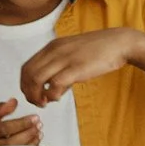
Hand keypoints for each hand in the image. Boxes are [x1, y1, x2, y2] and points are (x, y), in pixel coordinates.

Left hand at [17, 27, 143, 105]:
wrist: (119, 43)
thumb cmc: (99, 50)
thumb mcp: (73, 53)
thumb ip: (60, 67)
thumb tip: (52, 88)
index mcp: (52, 47)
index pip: (26, 67)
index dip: (25, 84)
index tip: (33, 94)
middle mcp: (54, 51)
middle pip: (27, 74)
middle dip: (28, 92)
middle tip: (37, 102)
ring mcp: (64, 59)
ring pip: (36, 79)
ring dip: (37, 95)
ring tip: (46, 102)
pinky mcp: (76, 68)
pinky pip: (54, 84)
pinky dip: (51, 95)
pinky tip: (57, 98)